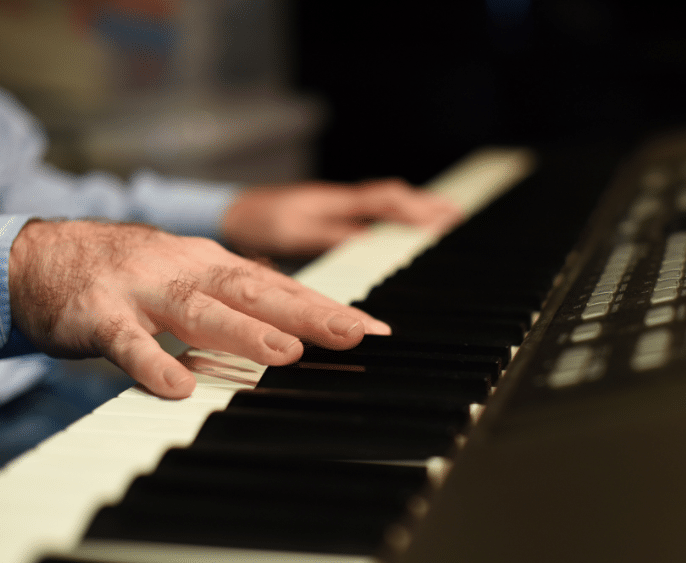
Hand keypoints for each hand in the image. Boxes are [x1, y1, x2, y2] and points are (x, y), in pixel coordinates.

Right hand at [9, 219, 390, 398]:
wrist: (44, 255)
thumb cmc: (134, 274)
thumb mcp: (194, 278)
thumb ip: (243, 301)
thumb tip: (304, 323)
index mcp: (213, 265)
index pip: (281, 287)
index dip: (328, 307)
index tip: (374, 330)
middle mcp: (186, 271)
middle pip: (253, 291)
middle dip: (306, 313)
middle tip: (352, 335)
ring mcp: (143, 291)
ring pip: (198, 309)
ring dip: (243, 331)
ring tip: (285, 352)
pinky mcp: (99, 316)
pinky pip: (127, 341)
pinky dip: (153, 362)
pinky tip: (178, 386)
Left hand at [221, 179, 462, 257]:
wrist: (228, 213)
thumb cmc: (257, 221)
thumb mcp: (295, 232)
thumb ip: (335, 235)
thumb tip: (373, 239)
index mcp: (336, 201)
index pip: (388, 200)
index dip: (418, 209)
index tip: (446, 218)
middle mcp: (340, 201)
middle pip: (392, 200)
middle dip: (425, 207)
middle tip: (457, 216)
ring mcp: (334, 208)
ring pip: (382, 207)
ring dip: (412, 213)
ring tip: (442, 221)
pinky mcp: (327, 218)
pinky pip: (368, 217)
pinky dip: (391, 221)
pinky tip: (399, 232)